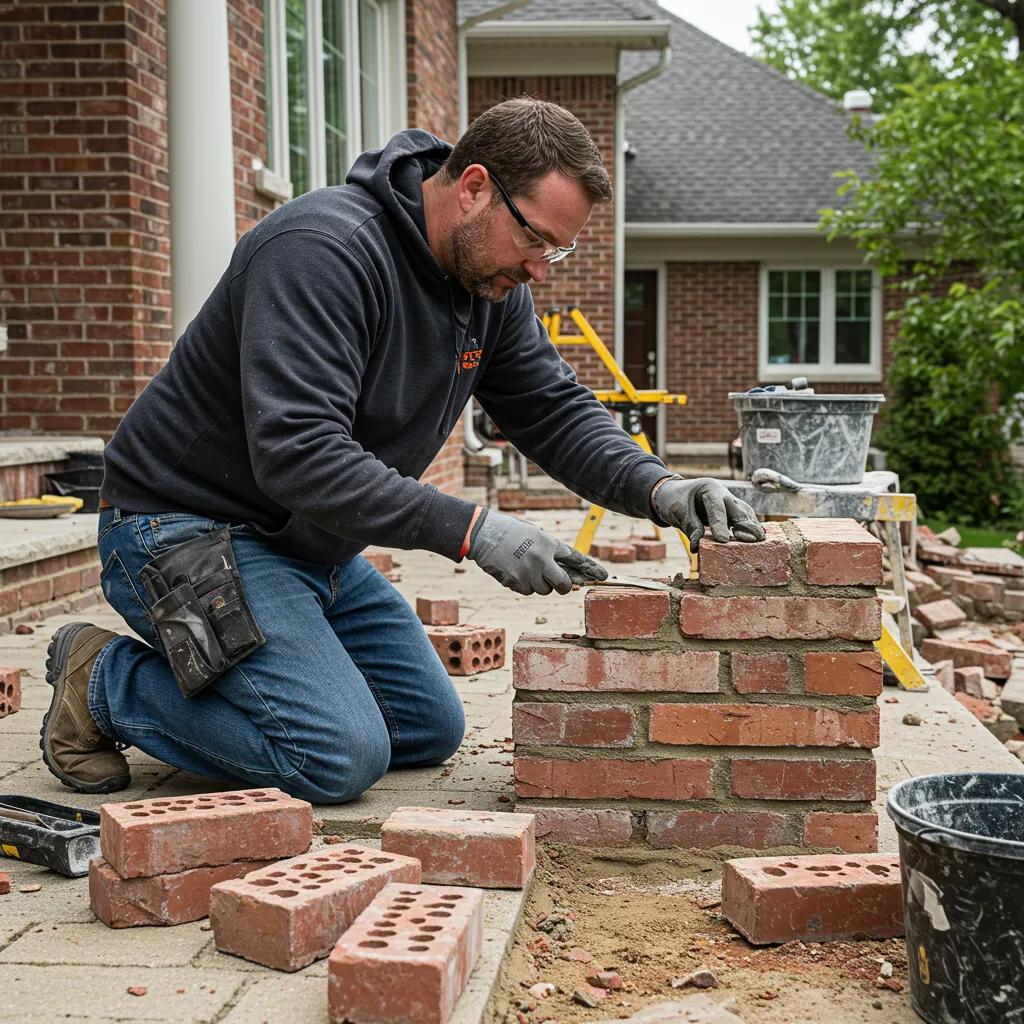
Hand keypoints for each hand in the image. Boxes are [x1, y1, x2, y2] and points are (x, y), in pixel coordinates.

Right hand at [467, 510, 607, 594]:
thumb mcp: (535, 534)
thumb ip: (550, 551)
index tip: (603, 576)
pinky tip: (516, 572)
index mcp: (549, 543)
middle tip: (563, 585)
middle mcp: (542, 560)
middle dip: (565, 586)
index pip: (576, 558)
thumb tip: (566, 572)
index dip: (591, 568)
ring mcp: (528, 573)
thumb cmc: (511, 531)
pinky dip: (525, 585)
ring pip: (544, 590)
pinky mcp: (515, 582)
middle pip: (563, 584)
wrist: (484, 534)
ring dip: (540, 584)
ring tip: (527, 569)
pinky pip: (528, 591)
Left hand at [651, 477, 764, 549]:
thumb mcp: (677, 511)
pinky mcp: (732, 512)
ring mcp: (730, 502)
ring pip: (745, 514)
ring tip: (761, 542)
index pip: (716, 507)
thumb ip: (690, 526)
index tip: (723, 540)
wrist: (674, 494)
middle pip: (737, 509)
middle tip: (756, 539)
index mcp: (710, 488)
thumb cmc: (675, 500)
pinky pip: (744, 520)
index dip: (720, 523)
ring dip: (752, 528)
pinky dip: (750, 529)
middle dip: (747, 525)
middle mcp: (724, 493)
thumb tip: (698, 546)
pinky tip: (757, 540)